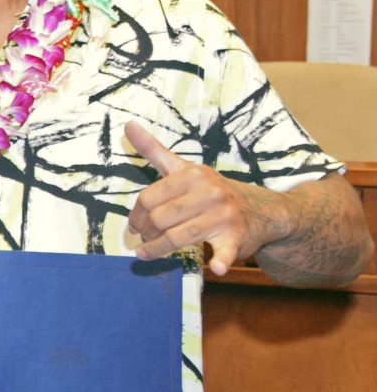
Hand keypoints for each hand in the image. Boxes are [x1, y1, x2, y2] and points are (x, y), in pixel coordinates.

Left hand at [125, 121, 283, 275]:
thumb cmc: (213, 191)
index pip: (149, 198)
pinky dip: (221, 259)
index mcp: (193, 175)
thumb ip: (155, 151)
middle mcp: (210, 192)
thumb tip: (128, 125)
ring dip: (157, 249)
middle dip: (145, 232)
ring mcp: (224, 215)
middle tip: (143, 239)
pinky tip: (215, 267)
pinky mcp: (236, 237)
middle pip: (160, 218)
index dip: (135, 216)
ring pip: (178, 236)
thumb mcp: (185, 169)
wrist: (263, 211)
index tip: (134, 226)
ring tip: (145, 254)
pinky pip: (225, 250)